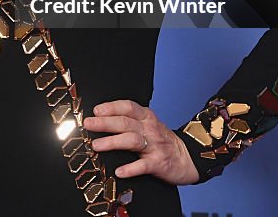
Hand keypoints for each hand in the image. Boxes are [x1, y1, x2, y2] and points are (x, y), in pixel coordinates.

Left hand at [83, 99, 199, 185]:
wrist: (188, 157)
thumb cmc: (162, 141)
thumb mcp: (148, 125)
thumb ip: (130, 120)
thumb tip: (100, 119)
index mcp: (146, 117)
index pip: (128, 107)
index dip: (112, 107)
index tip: (96, 110)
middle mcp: (149, 129)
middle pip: (125, 123)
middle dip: (105, 123)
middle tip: (89, 124)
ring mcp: (154, 146)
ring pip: (131, 140)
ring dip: (113, 142)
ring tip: (96, 145)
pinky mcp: (158, 163)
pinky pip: (143, 165)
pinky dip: (131, 168)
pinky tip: (119, 171)